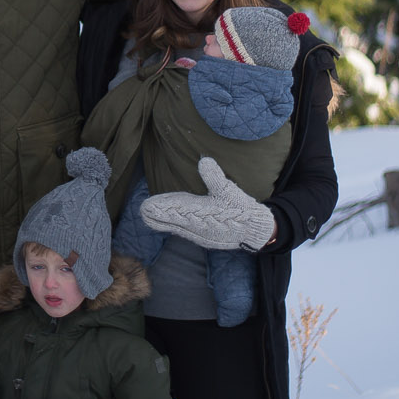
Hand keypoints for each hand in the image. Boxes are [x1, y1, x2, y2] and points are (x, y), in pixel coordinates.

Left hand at [138, 157, 276, 251]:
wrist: (256, 231)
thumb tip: (204, 160)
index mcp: (199, 215)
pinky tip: (172, 224)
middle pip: (172, 221)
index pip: (174, 210)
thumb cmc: (241, 210)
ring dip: (164, 221)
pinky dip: (176, 226)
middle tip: (143, 211)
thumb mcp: (229, 191)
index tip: (145, 206)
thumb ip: (215, 177)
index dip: (159, 208)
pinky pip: (186, 231)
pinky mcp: (206, 238)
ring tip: (150, 216)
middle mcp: (197, 227)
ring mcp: (201, 234)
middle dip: (157, 216)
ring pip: (177, 227)